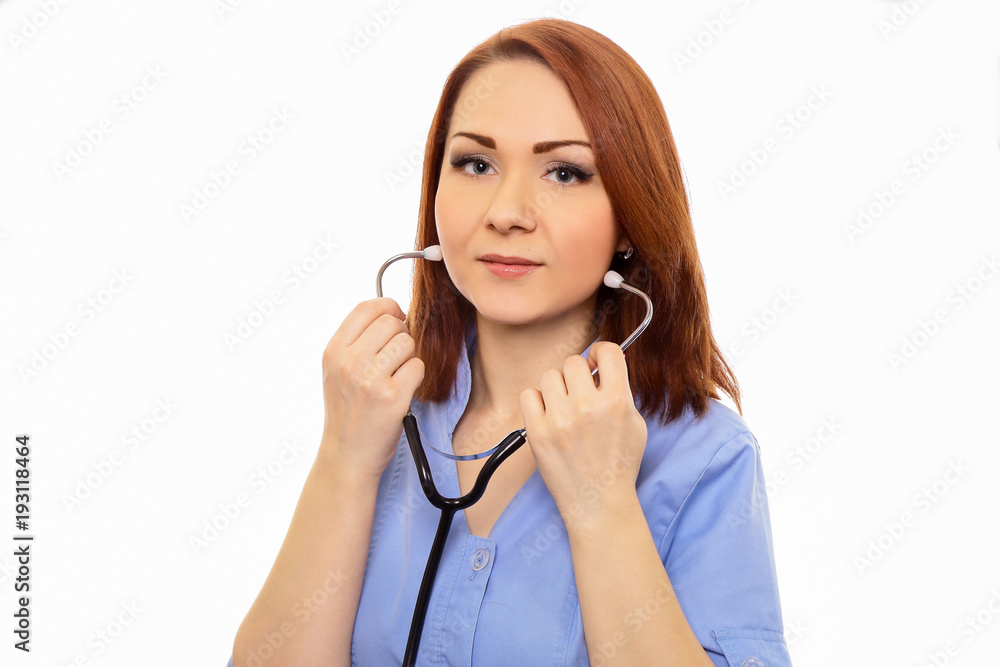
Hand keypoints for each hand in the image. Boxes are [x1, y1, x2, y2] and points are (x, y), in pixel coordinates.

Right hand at [319, 298, 424, 478]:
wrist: (347, 455)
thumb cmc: (347, 412)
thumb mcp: (337, 371)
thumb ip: (357, 342)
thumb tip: (393, 313)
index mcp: (334, 351)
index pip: (366, 308)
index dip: (388, 307)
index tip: (397, 317)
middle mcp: (350, 362)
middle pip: (392, 322)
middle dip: (401, 335)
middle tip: (396, 357)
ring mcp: (372, 379)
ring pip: (408, 343)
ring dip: (409, 358)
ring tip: (397, 376)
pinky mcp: (393, 397)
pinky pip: (418, 367)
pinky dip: (416, 378)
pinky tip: (403, 391)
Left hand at [519, 342, 646, 525]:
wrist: (598, 503)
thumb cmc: (618, 464)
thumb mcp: (635, 424)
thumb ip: (621, 390)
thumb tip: (603, 362)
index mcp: (617, 402)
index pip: (608, 351)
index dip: (601, 352)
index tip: (597, 361)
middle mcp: (588, 407)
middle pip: (574, 361)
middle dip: (578, 374)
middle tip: (580, 391)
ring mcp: (560, 420)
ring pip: (550, 376)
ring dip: (558, 388)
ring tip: (565, 407)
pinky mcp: (538, 433)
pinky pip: (529, 395)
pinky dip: (537, 402)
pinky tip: (548, 415)